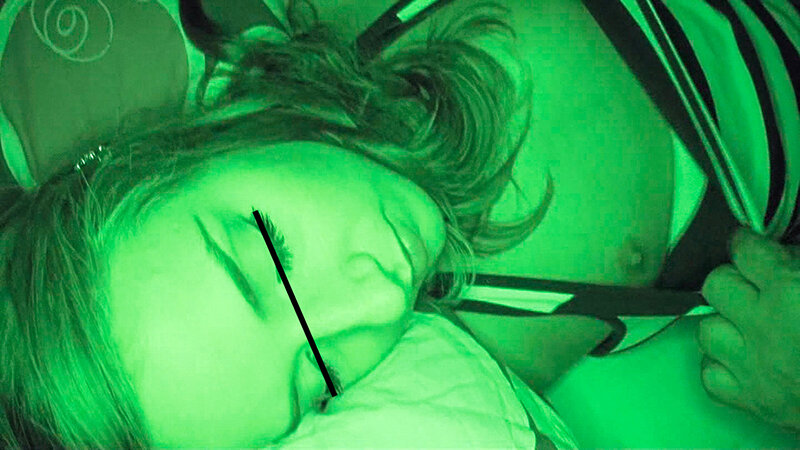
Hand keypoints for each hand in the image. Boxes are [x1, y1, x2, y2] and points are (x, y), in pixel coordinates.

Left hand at [698, 227, 799, 432]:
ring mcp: (756, 368)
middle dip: (732, 279)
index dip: (747, 243)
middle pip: (715, 286)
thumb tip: (783, 254)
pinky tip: (745, 359)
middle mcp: (765, 329)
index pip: (744, 250)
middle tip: (753, 284)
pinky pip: (711, 376)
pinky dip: (722, 365)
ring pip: (706, 330)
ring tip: (749, 324)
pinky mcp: (756, 403)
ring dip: (725, 323)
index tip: (750, 245)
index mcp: (792, 294)